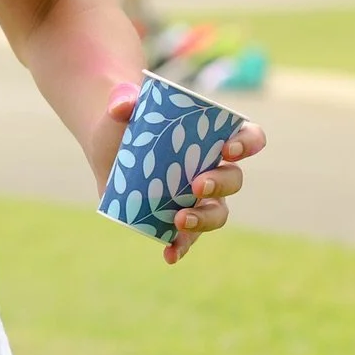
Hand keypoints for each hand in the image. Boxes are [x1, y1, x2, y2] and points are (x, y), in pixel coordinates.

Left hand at [99, 81, 269, 263]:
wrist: (105, 148)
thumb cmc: (126, 122)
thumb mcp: (120, 107)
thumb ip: (122, 100)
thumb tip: (122, 107)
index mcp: (212, 136)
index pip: (249, 137)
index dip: (247, 143)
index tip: (227, 149)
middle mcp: (213, 168)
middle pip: (233, 179)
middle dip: (220, 184)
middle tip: (197, 184)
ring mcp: (198, 197)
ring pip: (217, 213)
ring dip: (205, 219)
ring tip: (180, 220)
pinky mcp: (177, 217)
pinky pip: (187, 238)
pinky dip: (181, 247)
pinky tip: (170, 253)